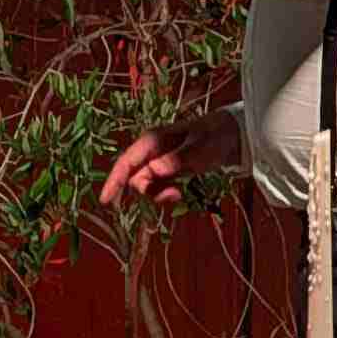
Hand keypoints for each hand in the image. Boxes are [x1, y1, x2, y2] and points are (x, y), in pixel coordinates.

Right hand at [99, 109, 240, 206]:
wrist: (231, 135)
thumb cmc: (214, 137)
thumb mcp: (199, 149)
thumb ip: (176, 160)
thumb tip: (152, 171)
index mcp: (152, 141)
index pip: (126, 163)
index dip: (113, 182)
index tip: (106, 201)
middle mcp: (150, 151)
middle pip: (135, 178)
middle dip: (149, 191)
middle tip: (176, 194)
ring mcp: (157, 161)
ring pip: (145, 184)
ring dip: (159, 194)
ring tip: (180, 193)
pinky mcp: (166, 169)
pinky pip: (156, 186)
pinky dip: (165, 193)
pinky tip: (180, 191)